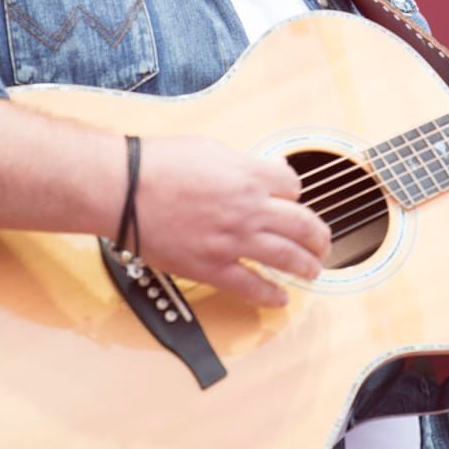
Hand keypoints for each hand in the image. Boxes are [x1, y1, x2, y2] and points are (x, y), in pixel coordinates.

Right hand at [132, 136, 332, 307]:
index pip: (293, 186)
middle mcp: (249, 208)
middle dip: (318, 236)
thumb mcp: (211, 149)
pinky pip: (251, 286)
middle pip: (302, 224)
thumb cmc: (160, 163)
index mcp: (250, 175)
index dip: (294, 193)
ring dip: (307, 265)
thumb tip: (259, 172)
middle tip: (323, 243)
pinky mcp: (212, 267)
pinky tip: (281, 299)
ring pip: (287, 257)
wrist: (124, 189)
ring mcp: (233, 240)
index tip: (292, 200)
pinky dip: (271, 295)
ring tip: (314, 270)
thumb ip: (241, 164)